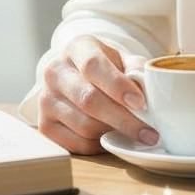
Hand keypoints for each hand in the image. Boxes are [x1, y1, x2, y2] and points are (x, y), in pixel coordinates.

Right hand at [37, 35, 158, 154]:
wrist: (76, 76)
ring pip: (84, 125)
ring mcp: (46, 99)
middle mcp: (55, 72)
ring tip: (132, 132)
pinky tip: (110, 137)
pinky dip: (99, 145)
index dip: (118, 86)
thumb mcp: (122, 59)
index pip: (93, 66)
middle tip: (150, 133)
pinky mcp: (44, 125)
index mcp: (77, 48)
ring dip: (113, 133)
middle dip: (123, 119)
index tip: (140, 103)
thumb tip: (149, 91)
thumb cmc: (105, 68)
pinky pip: (76, 144)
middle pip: (89, 100)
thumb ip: (137, 70)